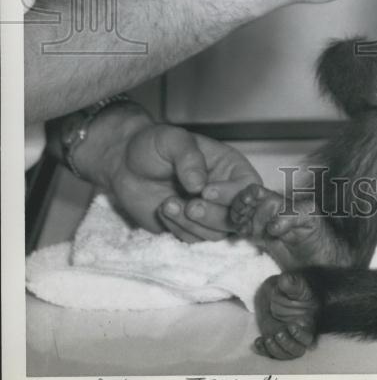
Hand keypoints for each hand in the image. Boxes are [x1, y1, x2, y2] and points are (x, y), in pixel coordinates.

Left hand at [80, 110, 262, 240]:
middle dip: (212, 215)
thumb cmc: (153, 145)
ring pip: (216, 233)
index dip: (232, 194)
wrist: (124, 164)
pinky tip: (164, 209)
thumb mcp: (172, 139)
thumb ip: (188, 157)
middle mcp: (224, 192)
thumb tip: (200, 184)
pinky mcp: (188, 228)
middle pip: (236, 216)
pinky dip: (178, 229)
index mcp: (229, 167)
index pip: (248, 187)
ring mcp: (207, 212)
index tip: (206, 191)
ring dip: (192, 224)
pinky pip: (193, 240)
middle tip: (189, 206)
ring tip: (168, 204)